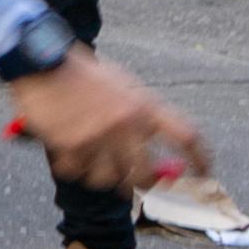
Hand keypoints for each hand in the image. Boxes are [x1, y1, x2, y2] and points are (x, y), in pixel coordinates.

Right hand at [4, 50, 209, 196]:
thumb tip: (160, 158)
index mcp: (145, 105)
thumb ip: (142, 117)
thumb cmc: (84, 75)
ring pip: (108, 179)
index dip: (202, 159)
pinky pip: (76, 171)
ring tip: (91, 159)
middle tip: (137, 186)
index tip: (206, 175)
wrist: (42, 62)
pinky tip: (66, 149)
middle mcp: (126, 124)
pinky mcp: (70, 145)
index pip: (187, 136)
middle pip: (147, 174)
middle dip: (144, 185)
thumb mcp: (123, 86)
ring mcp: (98, 136)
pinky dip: (71, 165)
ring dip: (101, 174)